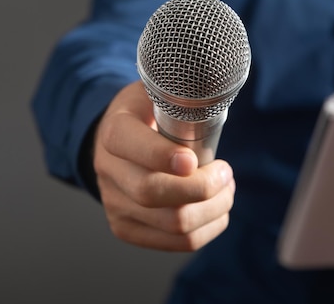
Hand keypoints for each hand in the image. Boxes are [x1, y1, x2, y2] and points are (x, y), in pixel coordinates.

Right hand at [93, 81, 235, 250]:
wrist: (116, 140)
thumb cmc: (147, 113)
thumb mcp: (157, 90)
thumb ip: (179, 92)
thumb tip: (215, 91)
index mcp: (114, 131)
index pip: (133, 147)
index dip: (165, 156)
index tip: (196, 159)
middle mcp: (108, 170)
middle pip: (154, 193)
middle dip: (203, 188)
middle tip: (225, 173)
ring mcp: (115, 203)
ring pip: (172, 224)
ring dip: (213, 210)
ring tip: (226, 190)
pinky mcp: (126, 227)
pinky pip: (175, 243)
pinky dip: (207, 229)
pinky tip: (217, 210)